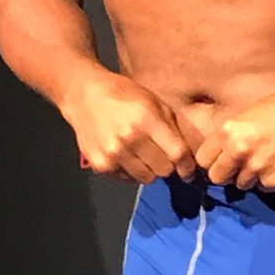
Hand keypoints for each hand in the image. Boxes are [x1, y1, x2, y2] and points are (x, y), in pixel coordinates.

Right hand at [62, 72, 194, 183]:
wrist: (84, 95)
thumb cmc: (125, 96)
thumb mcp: (154, 102)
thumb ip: (174, 128)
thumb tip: (191, 157)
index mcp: (147, 119)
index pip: (177, 154)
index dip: (187, 165)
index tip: (189, 169)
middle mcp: (130, 139)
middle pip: (164, 170)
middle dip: (167, 164)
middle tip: (160, 154)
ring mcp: (114, 154)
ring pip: (147, 178)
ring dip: (150, 169)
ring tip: (142, 153)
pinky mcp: (101, 165)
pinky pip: (128, 179)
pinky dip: (131, 171)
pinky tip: (125, 154)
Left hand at [196, 87, 274, 190]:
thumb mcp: (247, 115)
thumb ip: (230, 137)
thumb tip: (219, 160)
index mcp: (229, 131)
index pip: (203, 160)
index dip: (213, 160)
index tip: (222, 158)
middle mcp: (239, 151)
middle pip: (217, 178)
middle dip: (226, 173)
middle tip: (240, 164)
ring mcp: (258, 168)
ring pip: (242, 184)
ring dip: (250, 176)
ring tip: (267, 159)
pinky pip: (264, 187)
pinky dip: (270, 179)